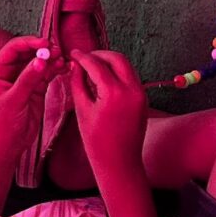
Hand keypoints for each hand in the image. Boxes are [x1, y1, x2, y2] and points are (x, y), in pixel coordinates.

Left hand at [0, 34, 53, 153]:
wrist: (7, 146)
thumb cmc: (1, 125)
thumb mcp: (14, 101)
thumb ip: (27, 80)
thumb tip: (41, 60)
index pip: (14, 48)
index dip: (30, 42)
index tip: (45, 44)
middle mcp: (10, 72)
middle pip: (28, 52)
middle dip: (43, 49)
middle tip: (57, 51)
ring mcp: (24, 79)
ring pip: (39, 61)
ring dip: (51, 58)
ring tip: (62, 59)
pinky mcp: (36, 88)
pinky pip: (46, 73)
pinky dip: (55, 69)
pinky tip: (64, 67)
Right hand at [68, 49, 148, 185]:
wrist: (119, 163)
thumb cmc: (96, 141)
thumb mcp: (82, 110)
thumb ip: (78, 83)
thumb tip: (76, 65)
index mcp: (114, 93)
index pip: (97, 64)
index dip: (82, 57)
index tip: (72, 53)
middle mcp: (132, 90)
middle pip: (116, 58)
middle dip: (99, 54)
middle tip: (83, 58)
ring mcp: (140, 94)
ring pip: (125, 66)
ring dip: (109, 62)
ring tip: (91, 68)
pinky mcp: (143, 99)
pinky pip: (130, 77)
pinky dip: (117, 73)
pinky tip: (103, 79)